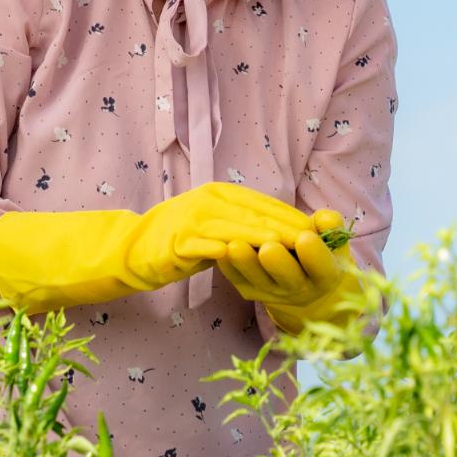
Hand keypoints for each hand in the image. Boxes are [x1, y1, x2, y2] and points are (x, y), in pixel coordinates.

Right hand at [124, 181, 317, 290]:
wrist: (137, 245)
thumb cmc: (183, 237)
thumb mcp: (218, 222)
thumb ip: (245, 223)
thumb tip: (284, 231)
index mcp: (222, 192)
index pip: (265, 204)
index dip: (293, 217)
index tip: (319, 231)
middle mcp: (209, 200)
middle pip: (256, 215)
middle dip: (287, 229)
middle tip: (315, 242)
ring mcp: (194, 219)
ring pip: (238, 230)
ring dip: (266, 241)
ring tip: (291, 252)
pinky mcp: (181, 241)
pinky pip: (211, 247)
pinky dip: (232, 253)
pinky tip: (251, 263)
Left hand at [219, 209, 352, 308]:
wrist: (306, 285)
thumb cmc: (319, 251)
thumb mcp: (333, 239)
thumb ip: (330, 226)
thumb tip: (323, 218)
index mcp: (325, 276)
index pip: (322, 268)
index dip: (314, 254)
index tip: (305, 237)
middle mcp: (300, 289)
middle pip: (288, 279)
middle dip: (278, 263)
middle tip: (269, 247)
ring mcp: (272, 293)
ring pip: (258, 280)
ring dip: (246, 263)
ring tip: (235, 246)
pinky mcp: (250, 291)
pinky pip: (237, 279)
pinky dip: (228, 265)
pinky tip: (221, 247)